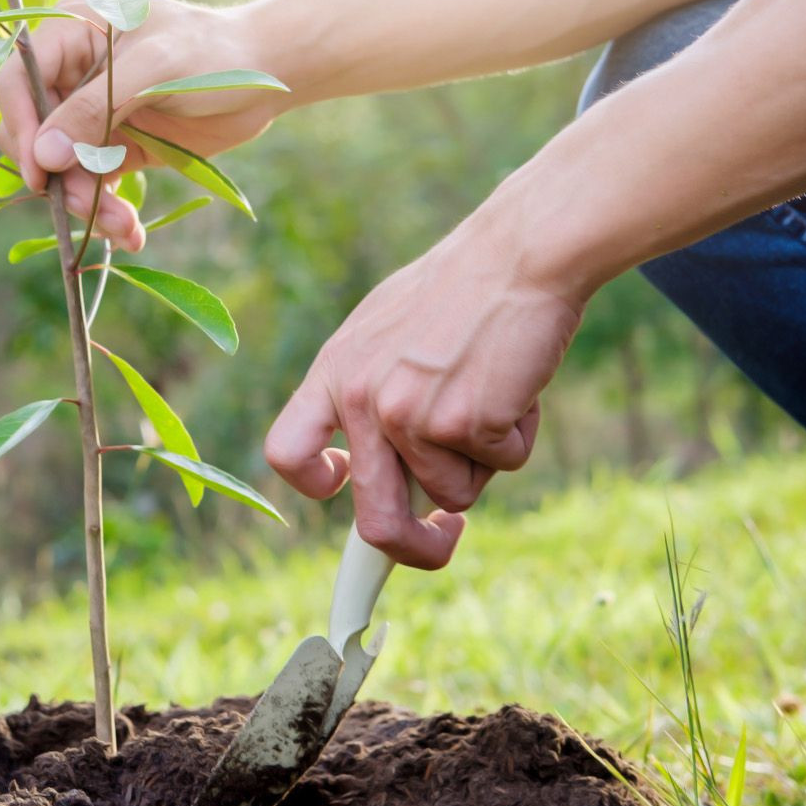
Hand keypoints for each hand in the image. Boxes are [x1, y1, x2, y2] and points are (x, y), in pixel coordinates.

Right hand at [0, 0, 290, 249]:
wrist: (266, 77)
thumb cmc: (213, 53)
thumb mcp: (155, 70)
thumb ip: (96, 108)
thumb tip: (43, 155)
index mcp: (71, 34)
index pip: (17, 81)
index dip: (21, 126)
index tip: (40, 172)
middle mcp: (72, 75)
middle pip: (33, 134)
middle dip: (58, 176)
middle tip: (87, 206)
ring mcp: (91, 115)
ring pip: (62, 170)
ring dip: (86, 203)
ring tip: (125, 228)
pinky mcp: (114, 148)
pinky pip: (92, 185)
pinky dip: (107, 212)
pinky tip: (131, 233)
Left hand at [263, 216, 583, 566]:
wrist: (519, 255)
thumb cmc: (461, 290)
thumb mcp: (384, 331)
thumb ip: (370, 390)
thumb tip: (374, 466)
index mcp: (334, 373)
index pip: (287, 453)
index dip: (314, 484)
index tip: (345, 487)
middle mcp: (363, 400)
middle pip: (374, 520)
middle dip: (413, 550)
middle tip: (443, 540)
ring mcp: (412, 415)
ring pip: (455, 491)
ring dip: (484, 459)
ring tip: (494, 390)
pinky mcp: (468, 423)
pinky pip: (504, 465)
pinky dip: (518, 437)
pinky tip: (517, 384)